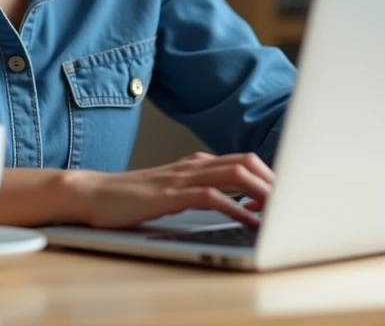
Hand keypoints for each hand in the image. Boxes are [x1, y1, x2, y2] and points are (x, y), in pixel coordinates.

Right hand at [68, 151, 273, 228]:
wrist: (90, 194)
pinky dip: (237, 209)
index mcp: (196, 163)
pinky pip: (212, 197)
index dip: (270, 176)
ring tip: (280, 212)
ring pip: (235, 174)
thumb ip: (202, 192)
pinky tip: (250, 223)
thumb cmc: (130, 199)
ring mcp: (181, 178)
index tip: (287, 197)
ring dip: (263, 192)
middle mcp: (193, 165)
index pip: (244, 160)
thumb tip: (241, 206)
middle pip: (247, 162)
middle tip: (293, 204)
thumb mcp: (173, 192)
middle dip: (274, 182)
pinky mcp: (169, 194)